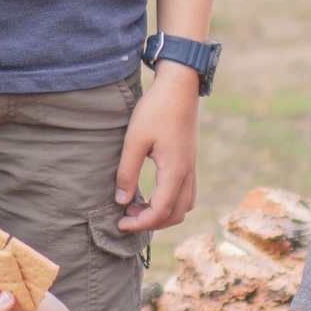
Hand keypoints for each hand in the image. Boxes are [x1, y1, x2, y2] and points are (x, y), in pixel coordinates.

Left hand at [113, 67, 201, 234]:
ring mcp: (191, 167)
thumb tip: (121, 201)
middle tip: (126, 215)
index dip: (140, 223)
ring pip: (184, 206)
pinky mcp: (190, 161)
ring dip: (163, 214)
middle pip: (175, 215)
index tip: (119, 223)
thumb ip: (127, 172)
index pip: (160, 212)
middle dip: (151, 222)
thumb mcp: (134, 140)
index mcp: (174, 171)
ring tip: (138, 205)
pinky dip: (171, 202)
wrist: (180, 86)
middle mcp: (187, 173)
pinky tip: (152, 193)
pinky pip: (187, 193)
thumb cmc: (156, 110)